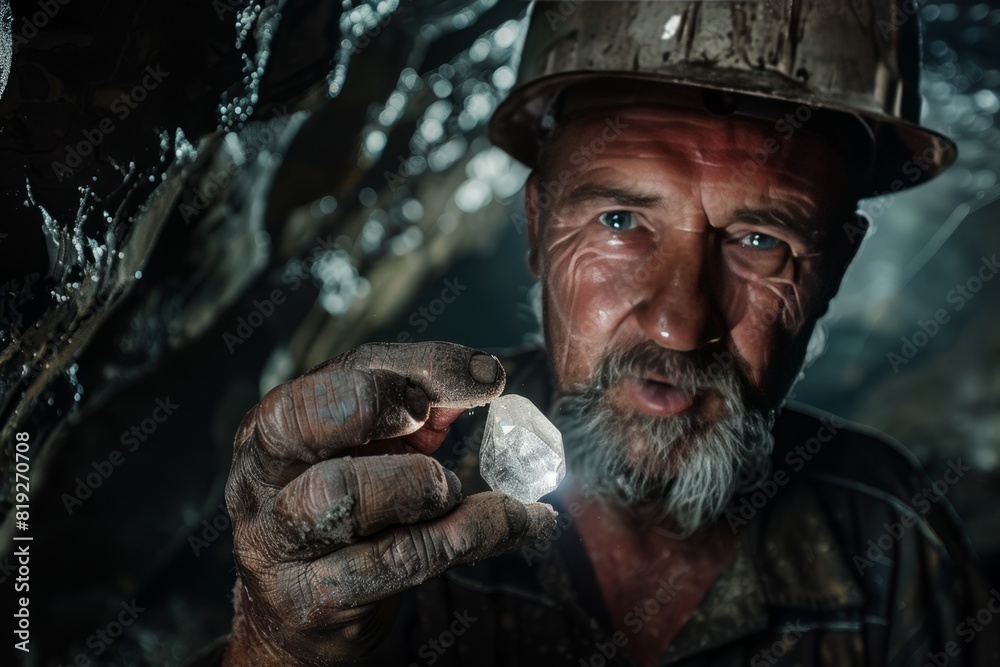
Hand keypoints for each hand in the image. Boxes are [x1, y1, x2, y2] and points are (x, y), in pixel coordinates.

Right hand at [222, 342, 556, 664]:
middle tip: (428, 418)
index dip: (407, 368)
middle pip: (298, 424)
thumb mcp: (367, 448)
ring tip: (452, 486)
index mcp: (269, 429)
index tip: (479, 376)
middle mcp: (258, 482)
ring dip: (419, 482)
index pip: (330, 375)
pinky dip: (474, 532)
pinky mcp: (316, 600)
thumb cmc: (341, 511)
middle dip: (374, 405)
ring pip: (342, 496)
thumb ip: (415, 403)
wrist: (297, 614)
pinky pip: (403, 559)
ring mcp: (280, 546)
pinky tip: (516, 521)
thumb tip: (482, 374)